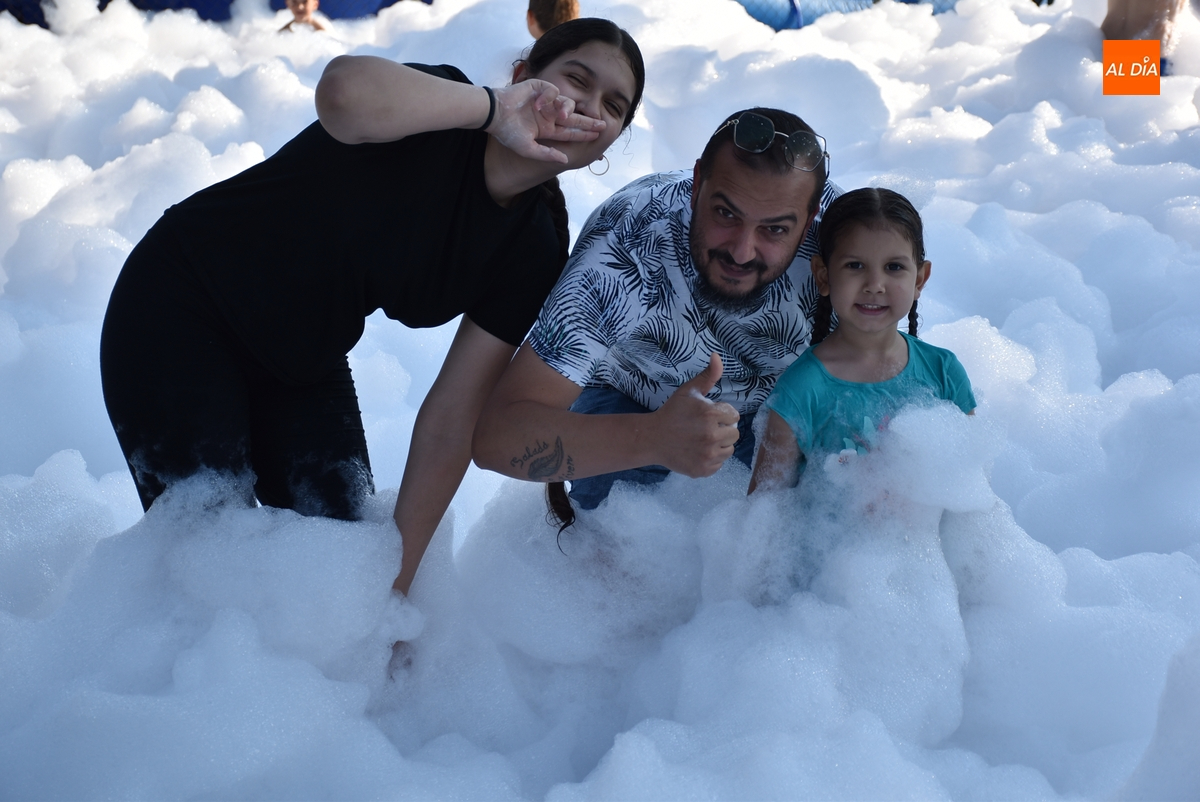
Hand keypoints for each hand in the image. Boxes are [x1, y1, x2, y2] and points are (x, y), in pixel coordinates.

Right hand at [486, 80, 605, 162]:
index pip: (569, 132)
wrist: (494, 114)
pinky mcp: (539, 88)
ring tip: (562, 116)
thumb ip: (547, 154)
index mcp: (547, 129)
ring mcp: (545, 102)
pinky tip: (539, 105)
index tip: (597, 135)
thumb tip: (566, 160)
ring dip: (567, 109)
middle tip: (603, 124)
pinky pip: (553, 91)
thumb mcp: (528, 149)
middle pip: (574, 118)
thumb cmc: (507, 132)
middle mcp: (549, 115)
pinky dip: (549, 97)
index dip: (583, 134)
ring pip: (566, 103)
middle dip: (588, 121)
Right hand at [649, 353, 740, 477]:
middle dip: (722, 429)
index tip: (707, 416)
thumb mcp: (689, 391)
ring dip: (719, 444)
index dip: (721, 414)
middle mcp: (711, 436)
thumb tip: (717, 356)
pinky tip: (698, 451)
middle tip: (704, 428)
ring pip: (729, 449)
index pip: (733, 415)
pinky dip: (711, 458)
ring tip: (702, 439)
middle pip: (734, 433)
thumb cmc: (672, 413)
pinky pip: (719, 464)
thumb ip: (708, 375)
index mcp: (710, 415)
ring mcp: (708, 455)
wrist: (653, 438)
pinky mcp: (704, 469)